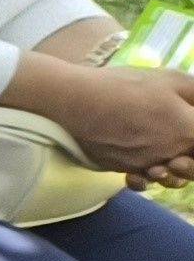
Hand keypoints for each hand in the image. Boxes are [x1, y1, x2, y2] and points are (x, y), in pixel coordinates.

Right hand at [34, 55, 193, 180]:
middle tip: (182, 136)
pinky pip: (144, 180)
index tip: (186, 121)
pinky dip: (146, 177)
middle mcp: (173, 154)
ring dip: (173, 170)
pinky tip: (144, 168)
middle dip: (190, 160)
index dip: (192, 128)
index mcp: (190, 131)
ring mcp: (147, 165)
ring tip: (167, 156)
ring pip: (171, 178)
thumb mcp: (172, 79)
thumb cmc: (126, 86)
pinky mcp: (124, 169)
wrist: (78, 102)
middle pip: (192, 167)